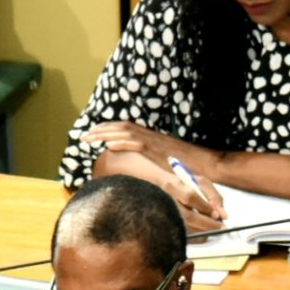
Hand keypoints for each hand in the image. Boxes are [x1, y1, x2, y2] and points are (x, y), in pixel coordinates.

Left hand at [85, 121, 202, 167]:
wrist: (204, 163)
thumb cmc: (188, 164)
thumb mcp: (167, 157)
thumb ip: (153, 156)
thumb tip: (143, 160)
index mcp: (151, 136)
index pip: (126, 126)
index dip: (108, 127)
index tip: (94, 131)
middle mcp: (151, 136)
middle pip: (121, 126)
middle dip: (101, 129)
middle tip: (85, 135)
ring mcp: (153, 142)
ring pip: (124, 132)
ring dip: (105, 134)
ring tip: (90, 138)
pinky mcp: (156, 150)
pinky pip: (135, 144)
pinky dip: (121, 143)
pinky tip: (109, 146)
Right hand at [158, 168, 226, 233]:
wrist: (157, 187)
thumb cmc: (182, 185)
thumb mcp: (200, 183)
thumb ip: (214, 198)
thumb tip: (223, 216)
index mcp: (173, 185)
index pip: (190, 197)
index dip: (206, 208)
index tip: (218, 215)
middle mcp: (164, 200)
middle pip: (187, 216)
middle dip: (208, 224)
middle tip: (221, 227)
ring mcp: (161, 215)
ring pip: (185, 229)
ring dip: (203, 231)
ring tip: (212, 228)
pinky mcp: (163, 227)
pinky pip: (182, 237)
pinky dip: (195, 237)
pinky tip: (202, 231)